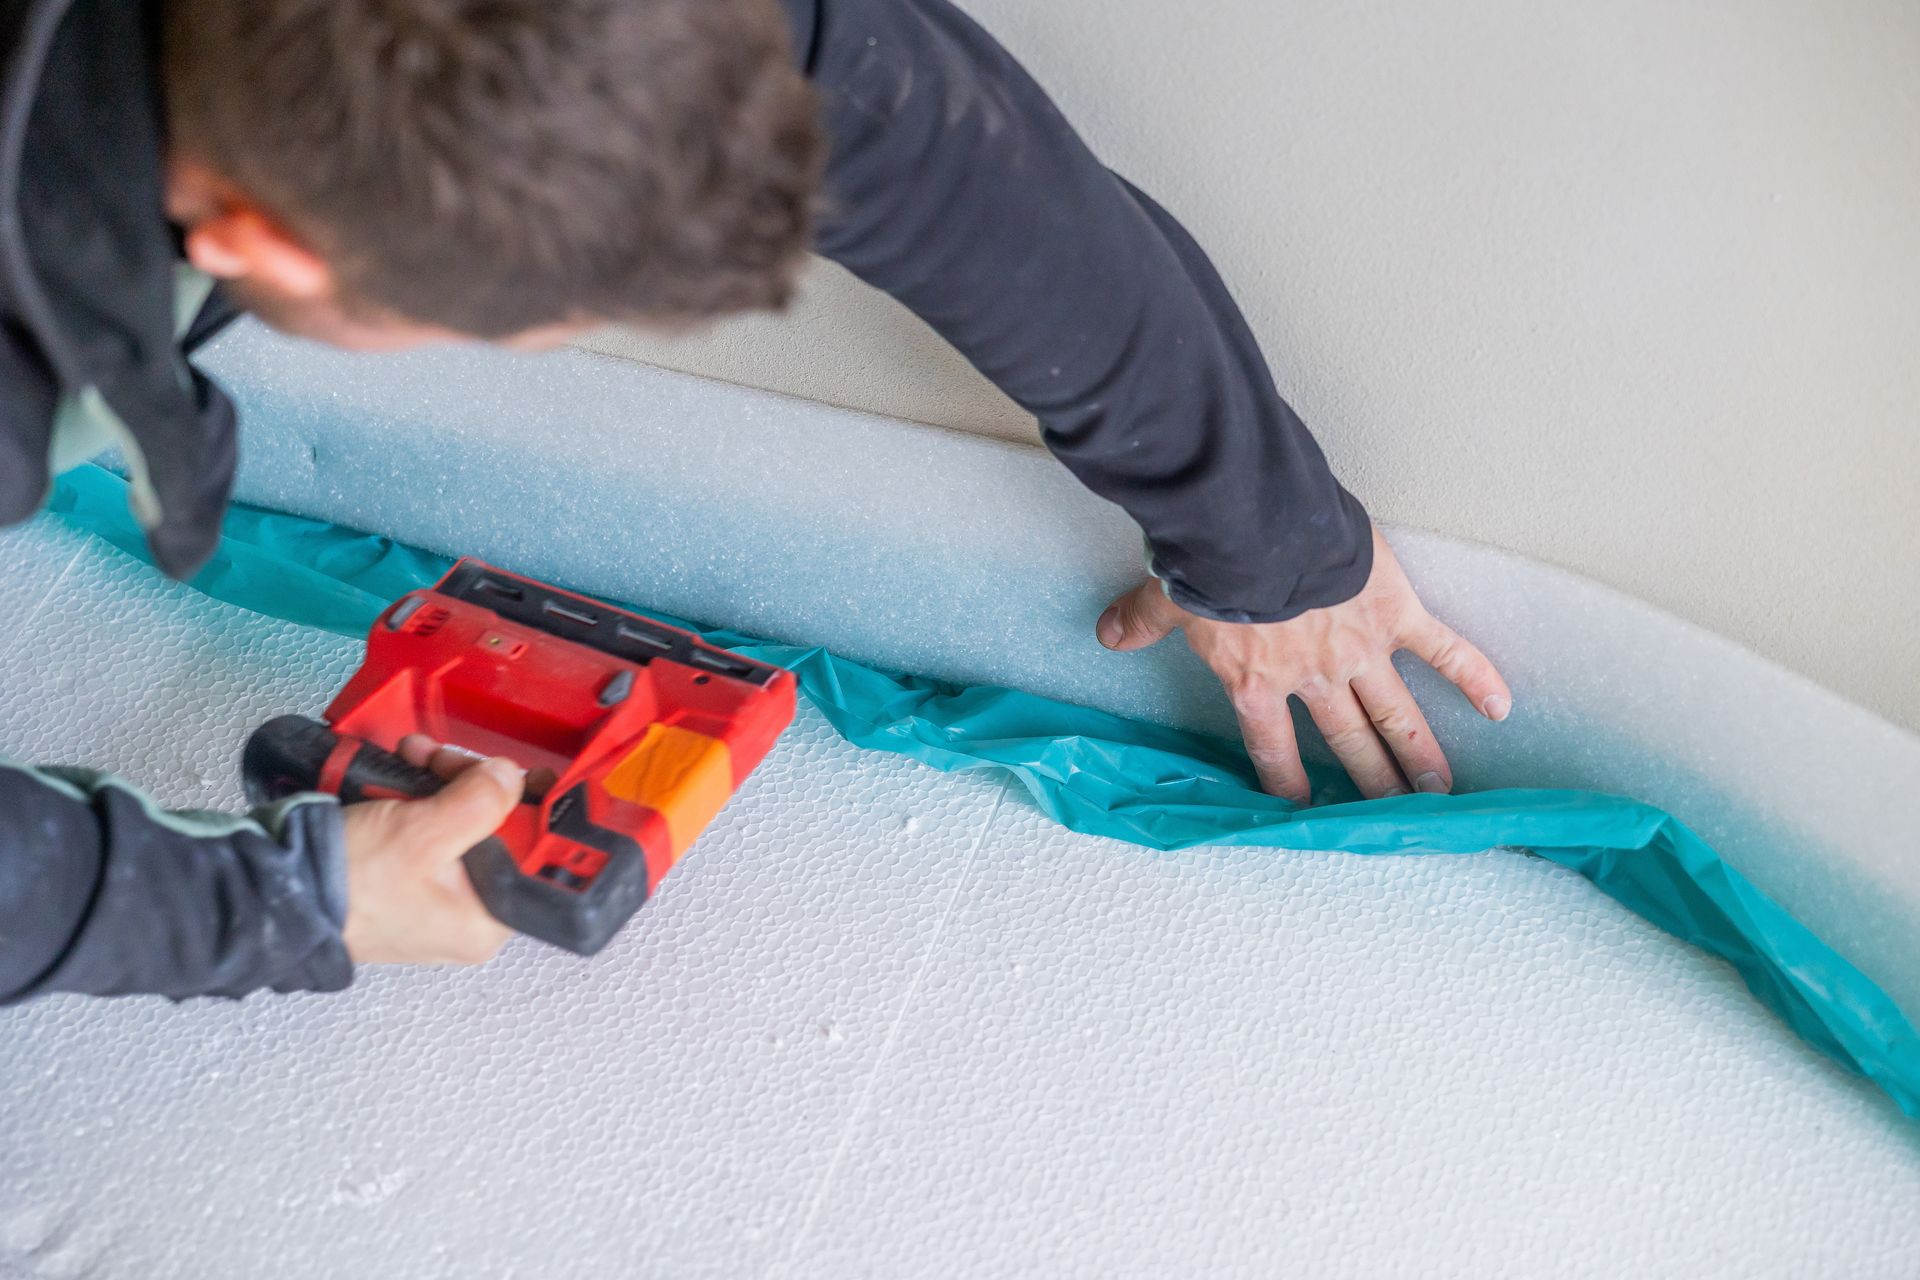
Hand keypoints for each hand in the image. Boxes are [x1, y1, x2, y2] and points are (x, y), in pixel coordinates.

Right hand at [340, 739, 523, 964]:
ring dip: (444, 779)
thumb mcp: (423, 835)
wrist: (278, 890)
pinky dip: (420, 792)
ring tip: (418, 759)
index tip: (531, 777)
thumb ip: (479, 803)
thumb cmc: (346, 886)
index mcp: (486, 920)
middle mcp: (467, 910)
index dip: (533, 811)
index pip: (536, 859)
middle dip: (475, 784)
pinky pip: (432, 822)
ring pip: (465, 818)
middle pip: (501, 830)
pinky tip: (405, 769)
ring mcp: (437, 888)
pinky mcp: (409, 868)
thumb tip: (510, 779)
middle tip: (451, 763)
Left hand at [1097, 528, 1510, 803]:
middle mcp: (1313, 678)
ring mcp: (1358, 650)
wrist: (1255, 521)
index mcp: (1256, 681)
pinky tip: (1501, 707)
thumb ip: (1141, 621)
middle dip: (1372, 786)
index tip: (1304, 812)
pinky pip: (1442, 650)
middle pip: (1346, 744)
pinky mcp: (1394, 612)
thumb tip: (1108, 635)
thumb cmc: (1210, 559)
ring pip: (1396, 715)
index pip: (1272, 748)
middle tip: (1398, 820)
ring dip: (1420, 756)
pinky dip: (1473, 676)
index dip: (1286, 784)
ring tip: (1442, 793)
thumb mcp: (1167, 595)